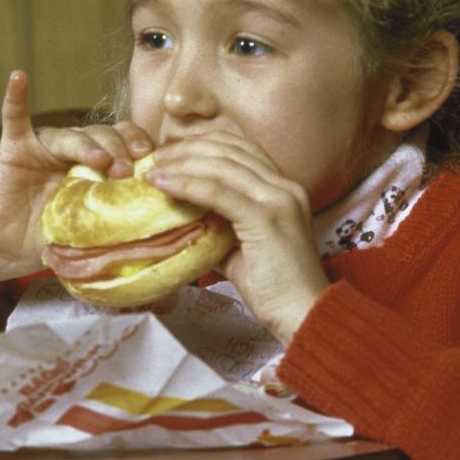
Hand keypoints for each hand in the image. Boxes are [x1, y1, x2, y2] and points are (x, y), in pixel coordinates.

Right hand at [0, 71, 153, 295]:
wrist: (7, 247)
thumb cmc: (54, 237)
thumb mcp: (92, 229)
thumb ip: (117, 222)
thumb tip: (158, 240)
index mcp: (99, 163)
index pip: (126, 142)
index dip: (140, 146)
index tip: (152, 162)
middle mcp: (75, 148)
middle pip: (103, 135)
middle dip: (118, 150)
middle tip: (125, 172)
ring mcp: (44, 146)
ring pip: (71, 134)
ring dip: (87, 145)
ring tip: (100, 160)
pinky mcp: (15, 149)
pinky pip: (15, 119)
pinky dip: (16, 98)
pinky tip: (19, 78)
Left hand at [146, 132, 328, 342]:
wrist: (305, 315)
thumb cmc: (275, 289)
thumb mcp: (243, 249)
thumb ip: (220, 229)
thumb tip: (188, 221)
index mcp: (284, 190)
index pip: (243, 150)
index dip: (206, 144)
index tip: (175, 151)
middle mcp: (285, 187)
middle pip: (231, 150)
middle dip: (190, 148)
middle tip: (158, 156)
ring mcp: (278, 199)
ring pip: (222, 166)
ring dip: (182, 163)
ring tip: (155, 169)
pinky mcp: (266, 217)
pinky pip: (218, 192)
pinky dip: (186, 184)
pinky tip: (164, 184)